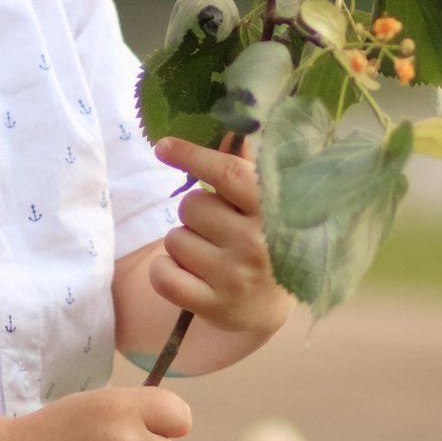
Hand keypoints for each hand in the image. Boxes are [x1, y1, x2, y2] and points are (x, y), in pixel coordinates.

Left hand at [150, 138, 291, 343]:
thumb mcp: (269, 207)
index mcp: (274, 210)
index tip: (164, 147)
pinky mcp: (214, 305)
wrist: (278, 308)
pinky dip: (165, 271)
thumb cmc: (269, 244)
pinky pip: (163, 275)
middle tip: (217, 229)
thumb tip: (225, 133)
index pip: (227, 173)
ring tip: (210, 255)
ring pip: (174, 239)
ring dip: (183, 244)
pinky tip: (187, 274)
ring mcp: (235, 277)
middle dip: (195, 213)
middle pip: (191, 205)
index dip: (192, 156)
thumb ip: (247, 170)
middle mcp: (256, 242)